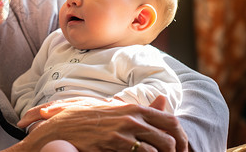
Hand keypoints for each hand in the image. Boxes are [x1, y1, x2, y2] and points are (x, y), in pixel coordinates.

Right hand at [17, 96, 187, 151]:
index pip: (170, 120)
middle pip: (170, 135)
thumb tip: (164, 99)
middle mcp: (132, 116)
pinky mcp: (115, 142)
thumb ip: (143, 108)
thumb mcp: (117, 110)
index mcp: (134, 107)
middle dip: (177, 150)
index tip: (181, 149)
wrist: (63, 126)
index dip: (181, 137)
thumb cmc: (90, 120)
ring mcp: (124, 129)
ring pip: (160, 147)